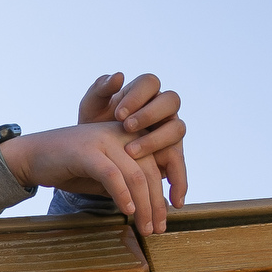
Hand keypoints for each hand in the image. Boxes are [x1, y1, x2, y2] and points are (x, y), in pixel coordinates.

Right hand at [0, 120, 176, 233]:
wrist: (31, 155)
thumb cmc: (69, 166)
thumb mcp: (105, 172)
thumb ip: (127, 182)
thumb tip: (151, 205)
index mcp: (131, 135)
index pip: (162, 160)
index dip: (172, 186)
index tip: (172, 212)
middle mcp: (122, 133)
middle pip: (150, 171)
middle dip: (157, 203)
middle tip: (158, 228)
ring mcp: (104, 140)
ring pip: (135, 175)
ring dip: (143, 206)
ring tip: (145, 228)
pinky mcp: (87, 151)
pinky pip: (112, 175)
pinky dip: (122, 194)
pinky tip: (127, 211)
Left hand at [78, 70, 188, 207]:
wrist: (93, 154)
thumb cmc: (94, 125)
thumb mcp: (91, 107)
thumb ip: (100, 90)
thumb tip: (119, 76)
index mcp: (144, 92)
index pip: (150, 83)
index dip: (137, 95)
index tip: (118, 112)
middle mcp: (162, 109)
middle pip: (170, 102)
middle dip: (149, 114)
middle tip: (126, 127)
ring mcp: (170, 130)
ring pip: (177, 130)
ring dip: (156, 141)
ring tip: (131, 154)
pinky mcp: (172, 153)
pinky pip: (180, 163)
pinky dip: (178, 180)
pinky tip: (170, 195)